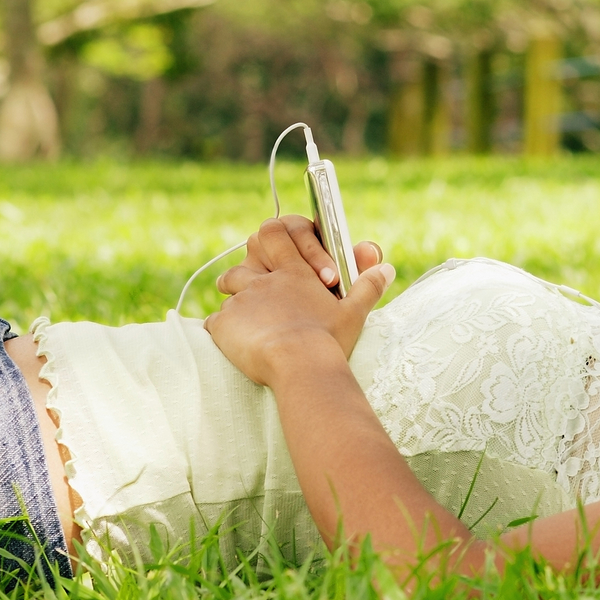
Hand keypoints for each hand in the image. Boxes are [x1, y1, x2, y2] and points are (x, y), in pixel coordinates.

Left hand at [205, 218, 393, 385]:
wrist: (300, 365)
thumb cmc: (328, 339)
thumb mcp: (355, 312)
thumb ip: (368, 287)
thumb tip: (386, 269)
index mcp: (294, 272)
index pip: (275, 233)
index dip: (271, 237)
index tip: (273, 249)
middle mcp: (265, 281)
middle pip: (244, 260)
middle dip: (244, 270)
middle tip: (249, 285)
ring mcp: (242, 301)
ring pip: (227, 287)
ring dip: (233, 298)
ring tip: (242, 316)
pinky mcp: (223, 324)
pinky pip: (213, 321)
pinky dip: (221, 329)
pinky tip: (233, 342)